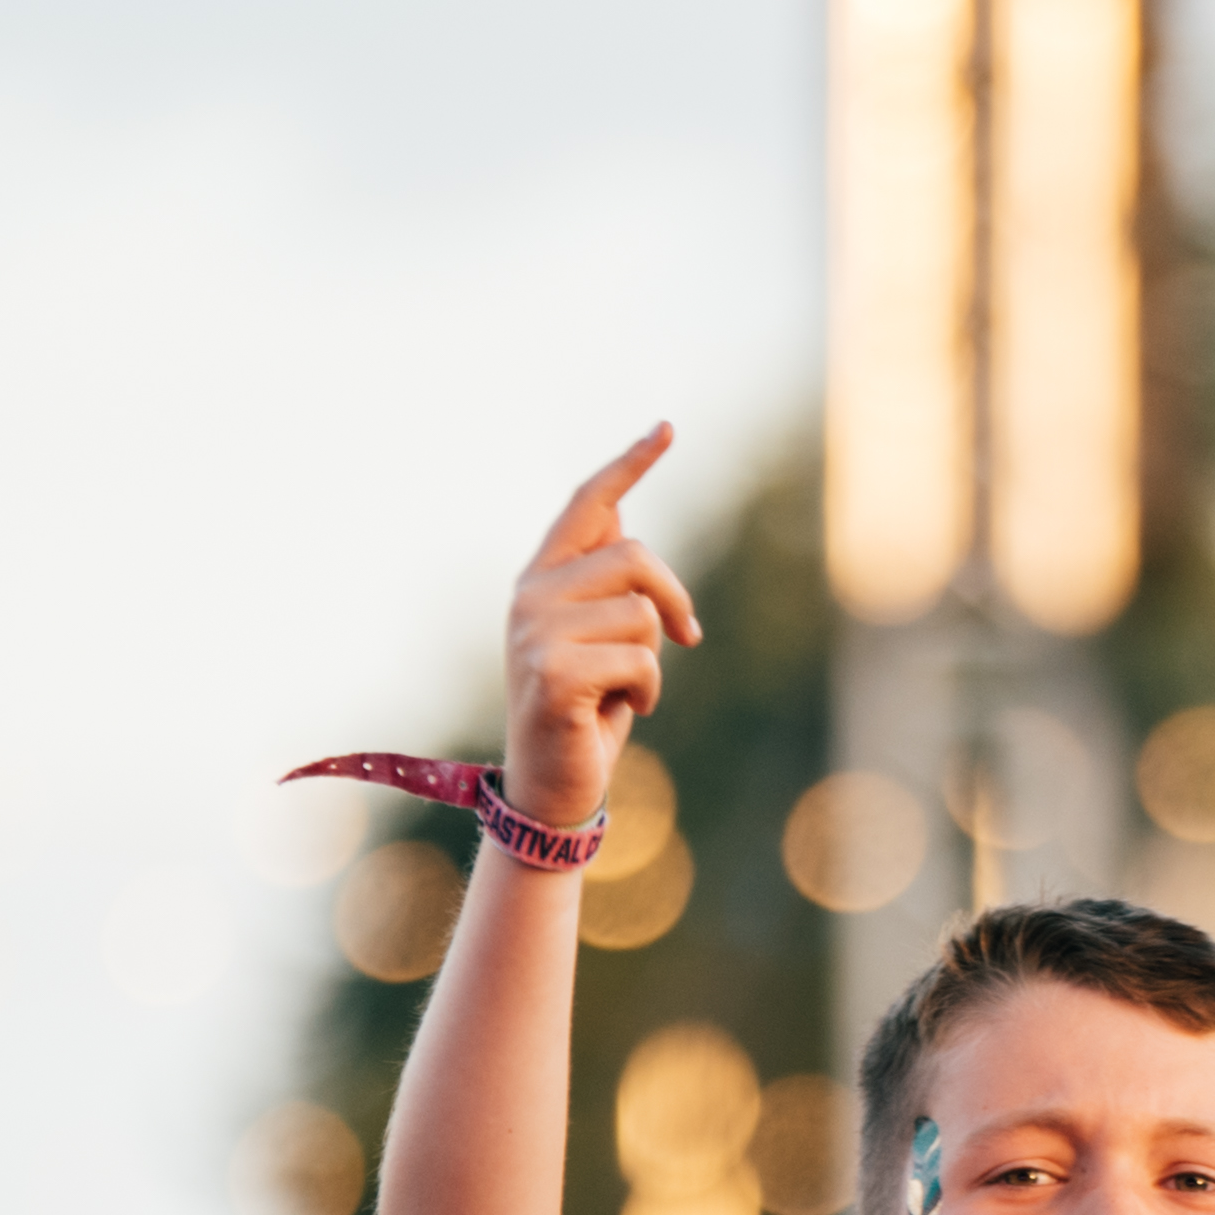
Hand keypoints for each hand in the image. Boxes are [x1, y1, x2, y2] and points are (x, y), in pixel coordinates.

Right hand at [498, 427, 703, 825]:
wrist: (552, 786)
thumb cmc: (586, 709)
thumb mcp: (596, 636)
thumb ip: (602, 580)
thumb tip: (620, 510)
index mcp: (540, 578)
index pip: (587, 505)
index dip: (628, 464)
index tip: (667, 428)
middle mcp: (530, 596)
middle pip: (635, 556)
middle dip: (674, 599)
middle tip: (684, 638)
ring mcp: (534, 634)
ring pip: (644, 615)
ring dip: (655, 661)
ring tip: (624, 690)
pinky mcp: (553, 675)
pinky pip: (642, 662)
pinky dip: (649, 693)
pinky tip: (621, 712)